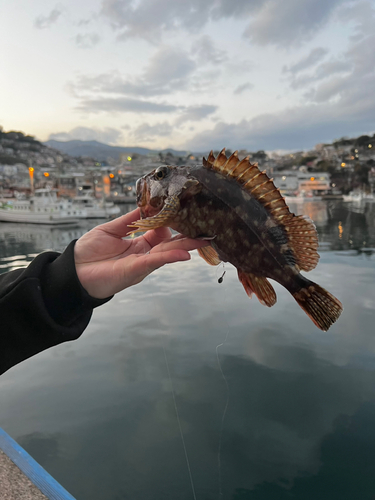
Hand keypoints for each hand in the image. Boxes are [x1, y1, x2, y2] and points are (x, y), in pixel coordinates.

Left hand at [74, 208, 207, 298]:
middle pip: (170, 244)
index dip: (170, 222)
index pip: (161, 232)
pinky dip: (171, 257)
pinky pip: (156, 262)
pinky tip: (185, 253)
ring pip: (168, 252)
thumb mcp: (110, 230)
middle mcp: (144, 255)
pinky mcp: (135, 270)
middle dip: (187, 237)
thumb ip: (129, 221)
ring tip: (203, 239)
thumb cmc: (88, 253)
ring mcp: (141, 264)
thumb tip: (146, 206)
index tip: (180, 210)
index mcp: (139, 245)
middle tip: (205, 228)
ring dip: (186, 246)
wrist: (73, 272)